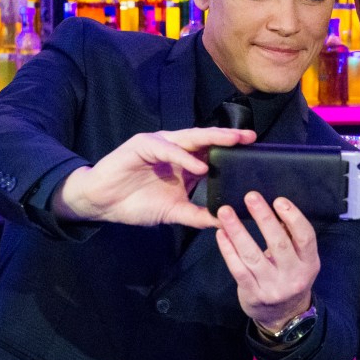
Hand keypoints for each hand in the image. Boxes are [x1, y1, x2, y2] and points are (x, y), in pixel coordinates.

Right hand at [53, 127, 255, 228]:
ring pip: (190, 138)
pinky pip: (167, 149)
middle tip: (250, 137)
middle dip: (229, 137)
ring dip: (212, 139)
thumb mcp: (175, 212)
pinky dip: (184, 157)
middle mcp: (176, 149)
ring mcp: (160, 145)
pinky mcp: (142, 145)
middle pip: (207, 140)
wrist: (103, 203)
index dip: (233, 150)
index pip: (214, 152)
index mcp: (186, 162)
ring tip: (233, 142)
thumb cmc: (137, 203)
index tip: (257, 151)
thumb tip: (226, 222)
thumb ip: (199, 216)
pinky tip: (200, 167)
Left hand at [215, 192, 319, 331]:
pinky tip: (221, 234)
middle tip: (250, 197)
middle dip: (263, 218)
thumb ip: (292, 238)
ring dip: (238, 231)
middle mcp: (293, 276)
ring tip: (226, 212)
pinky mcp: (252, 294)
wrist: (284, 315)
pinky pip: (238, 269)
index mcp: (309, 263)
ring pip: (252, 255)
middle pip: (278, 244)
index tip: (279, 200)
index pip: (305, 238)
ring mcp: (272, 287)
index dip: (293, 218)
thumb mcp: (301, 260)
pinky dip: (228, 250)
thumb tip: (277, 207)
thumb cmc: (291, 277)